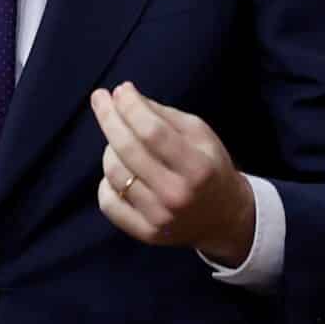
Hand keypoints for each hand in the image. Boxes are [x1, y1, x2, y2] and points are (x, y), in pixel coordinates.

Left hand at [89, 82, 254, 265]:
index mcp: (198, 168)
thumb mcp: (200, 134)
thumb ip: (163, 114)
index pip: (152, 132)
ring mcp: (159, 218)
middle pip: (128, 150)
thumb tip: (124, 95)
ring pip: (114, 172)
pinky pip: (108, 202)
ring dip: (110, 149)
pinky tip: (119, 172)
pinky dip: (107, 181)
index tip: (119, 90)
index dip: (130, 107)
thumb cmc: (209, 166)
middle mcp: (177, 195)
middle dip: (109, 118)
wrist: (224, 218)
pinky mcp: (145, 233)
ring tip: (121, 142)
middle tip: (99, 98)